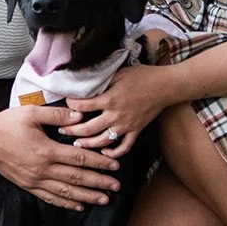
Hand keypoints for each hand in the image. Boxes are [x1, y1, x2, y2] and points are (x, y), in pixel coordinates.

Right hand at [0, 106, 121, 210]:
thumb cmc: (7, 124)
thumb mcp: (31, 113)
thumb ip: (57, 115)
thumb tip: (79, 116)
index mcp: (46, 151)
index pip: (80, 158)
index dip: (99, 163)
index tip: (115, 166)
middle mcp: (42, 169)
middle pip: (77, 179)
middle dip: (99, 183)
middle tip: (116, 186)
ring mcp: (34, 180)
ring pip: (66, 192)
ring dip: (87, 197)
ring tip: (103, 200)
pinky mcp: (28, 186)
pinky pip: (50, 198)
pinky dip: (66, 203)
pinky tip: (78, 206)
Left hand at [64, 64, 186, 157]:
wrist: (165, 86)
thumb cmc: (142, 76)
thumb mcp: (118, 73)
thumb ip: (102, 81)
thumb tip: (85, 84)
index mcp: (110, 99)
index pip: (82, 106)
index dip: (70, 105)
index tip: (66, 102)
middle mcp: (116, 115)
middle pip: (88, 128)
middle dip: (72, 130)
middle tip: (62, 129)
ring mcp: (126, 126)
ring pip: (102, 141)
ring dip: (87, 144)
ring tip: (76, 143)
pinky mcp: (135, 131)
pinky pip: (124, 147)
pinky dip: (113, 153)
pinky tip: (104, 151)